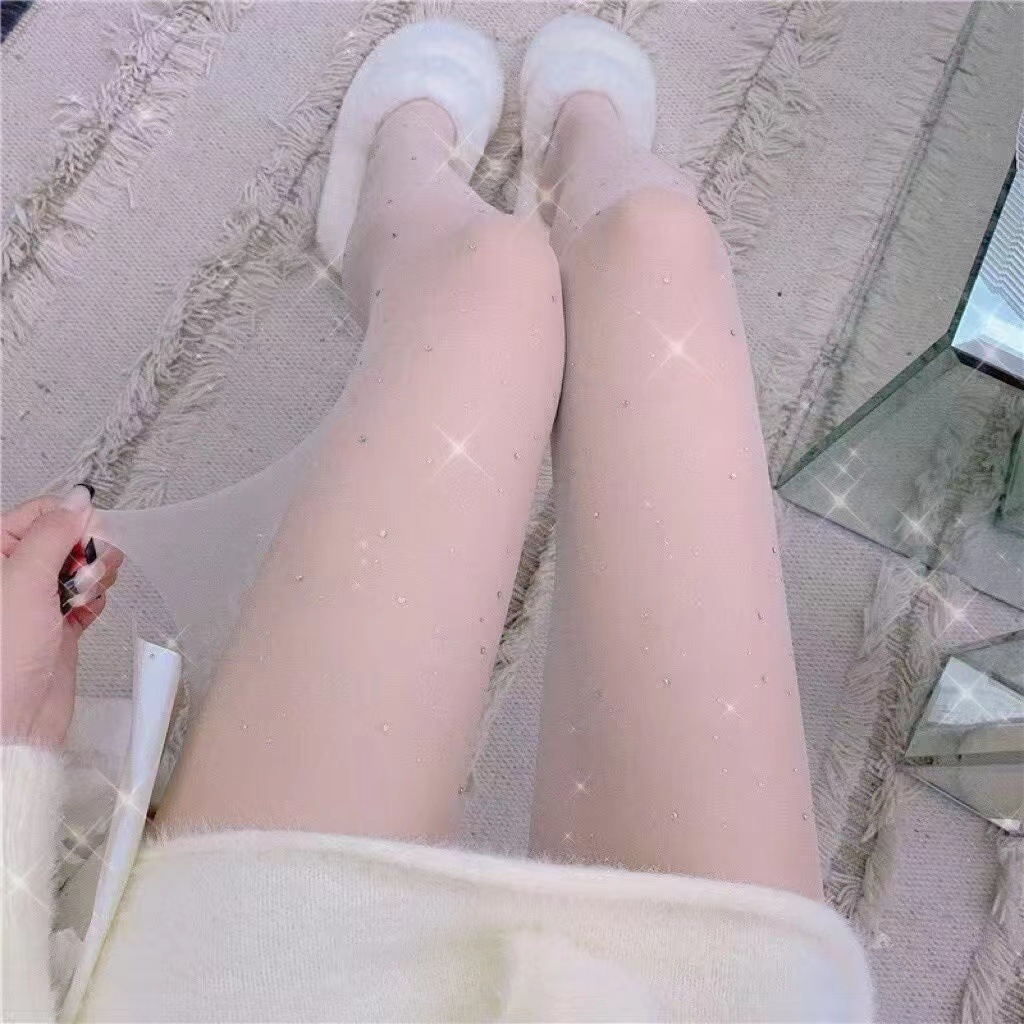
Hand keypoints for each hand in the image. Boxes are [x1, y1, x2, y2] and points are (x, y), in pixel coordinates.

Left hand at [1, 486, 122, 747]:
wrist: (14, 719)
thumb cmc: (1, 659)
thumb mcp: (23, 579)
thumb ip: (52, 533)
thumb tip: (77, 501)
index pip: (40, 514)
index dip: (70, 521)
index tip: (86, 538)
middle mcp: (11, 577)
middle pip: (64, 539)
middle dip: (85, 550)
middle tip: (85, 571)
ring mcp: (32, 602)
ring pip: (78, 567)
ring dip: (93, 576)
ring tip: (84, 594)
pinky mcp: (55, 626)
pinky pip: (85, 597)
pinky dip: (94, 600)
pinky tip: (87, 609)